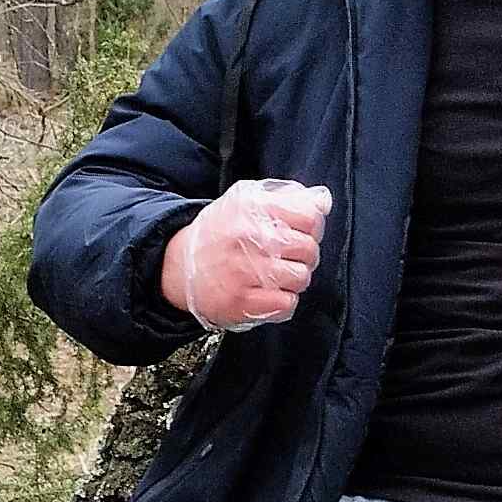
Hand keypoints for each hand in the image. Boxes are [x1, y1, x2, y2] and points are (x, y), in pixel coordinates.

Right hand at [163, 177, 330, 326]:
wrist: (179, 265)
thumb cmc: (221, 232)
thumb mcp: (246, 202)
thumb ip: (286, 199)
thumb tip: (322, 203)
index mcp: (251, 207)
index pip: (309, 216)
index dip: (312, 228)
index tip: (301, 234)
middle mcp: (247, 236)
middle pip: (308, 249)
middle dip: (305, 256)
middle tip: (289, 258)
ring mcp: (243, 270)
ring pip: (300, 277)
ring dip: (295, 279)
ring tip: (278, 276)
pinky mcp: (240, 300)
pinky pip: (286, 303)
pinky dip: (283, 300)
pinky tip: (269, 292)